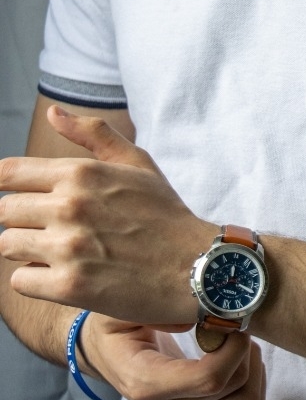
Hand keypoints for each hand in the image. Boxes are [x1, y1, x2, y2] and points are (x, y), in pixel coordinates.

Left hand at [0, 106, 214, 323]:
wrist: (193, 265)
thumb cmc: (165, 212)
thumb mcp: (136, 162)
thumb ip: (92, 133)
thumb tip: (53, 113)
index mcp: (81, 172)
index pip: (9, 173)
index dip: (6, 183)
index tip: (15, 194)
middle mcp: (69, 206)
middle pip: (5, 210)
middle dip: (20, 218)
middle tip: (47, 227)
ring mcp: (67, 247)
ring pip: (7, 245)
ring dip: (25, 248)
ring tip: (54, 251)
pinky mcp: (69, 286)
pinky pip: (20, 280)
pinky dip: (34, 279)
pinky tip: (60, 274)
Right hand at [82, 314, 264, 399]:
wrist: (107, 354)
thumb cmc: (115, 327)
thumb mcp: (121, 308)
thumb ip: (156, 308)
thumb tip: (196, 315)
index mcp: (145, 382)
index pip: (208, 379)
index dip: (232, 348)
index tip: (231, 318)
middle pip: (234, 389)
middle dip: (244, 349)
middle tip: (233, 320)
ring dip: (252, 365)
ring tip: (235, 337)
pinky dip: (253, 379)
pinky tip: (235, 354)